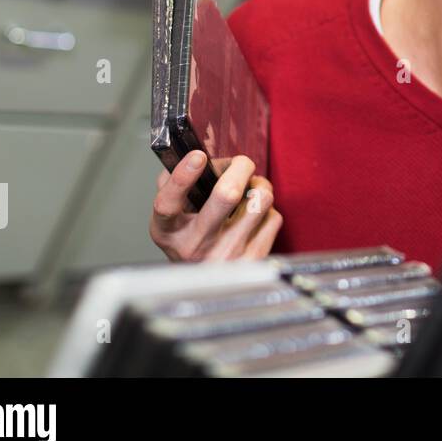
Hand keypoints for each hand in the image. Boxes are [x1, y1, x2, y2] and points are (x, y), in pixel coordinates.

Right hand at [149, 151, 283, 261]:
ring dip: (259, 185)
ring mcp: (227, 254)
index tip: (197, 156)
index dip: (182, 176)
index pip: (168, 203)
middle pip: (226, 195)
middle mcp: (196, 245)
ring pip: (259, 200)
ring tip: (252, 188)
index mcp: (169, 232)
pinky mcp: (254, 259)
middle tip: (241, 163)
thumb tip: (196, 158)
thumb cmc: (190, 240)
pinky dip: (267, 209)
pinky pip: (274, 217)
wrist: (204, 284)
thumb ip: (174, 185)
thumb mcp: (172, 218)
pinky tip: (255, 214)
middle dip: (240, 168)